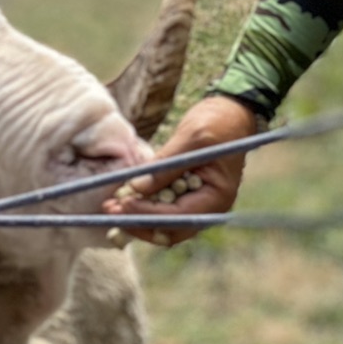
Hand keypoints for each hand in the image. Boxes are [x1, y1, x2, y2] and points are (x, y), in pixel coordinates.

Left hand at [101, 95, 259, 247]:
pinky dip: (144, 207)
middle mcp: (209, 207)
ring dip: (137, 217)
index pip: (177, 217)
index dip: (147, 213)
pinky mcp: (188, 195)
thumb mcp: (192, 138)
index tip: (122, 203)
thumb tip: (137, 188)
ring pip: (164, 224)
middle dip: (138, 222)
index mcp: (217, 197)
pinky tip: (124, 198)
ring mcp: (198, 203)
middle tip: (109, 210)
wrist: (232, 114)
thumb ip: (166, 165)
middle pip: (169, 229)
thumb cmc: (217, 122)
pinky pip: (164, 210)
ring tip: (110, 206)